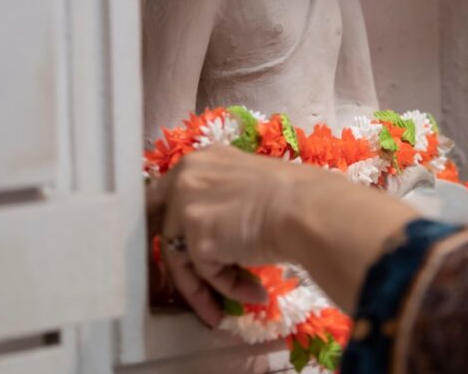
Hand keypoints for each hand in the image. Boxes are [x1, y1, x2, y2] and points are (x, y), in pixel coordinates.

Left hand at [145, 146, 303, 325]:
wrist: (306, 209)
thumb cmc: (294, 195)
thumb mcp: (246, 184)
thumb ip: (221, 199)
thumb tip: (217, 232)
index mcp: (201, 160)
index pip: (165, 194)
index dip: (167, 224)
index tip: (175, 249)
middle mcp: (186, 177)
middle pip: (161, 226)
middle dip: (168, 258)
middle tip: (187, 286)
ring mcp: (186, 207)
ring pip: (180, 258)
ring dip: (204, 287)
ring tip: (226, 306)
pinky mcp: (195, 239)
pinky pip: (204, 274)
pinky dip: (227, 288)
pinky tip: (255, 292)